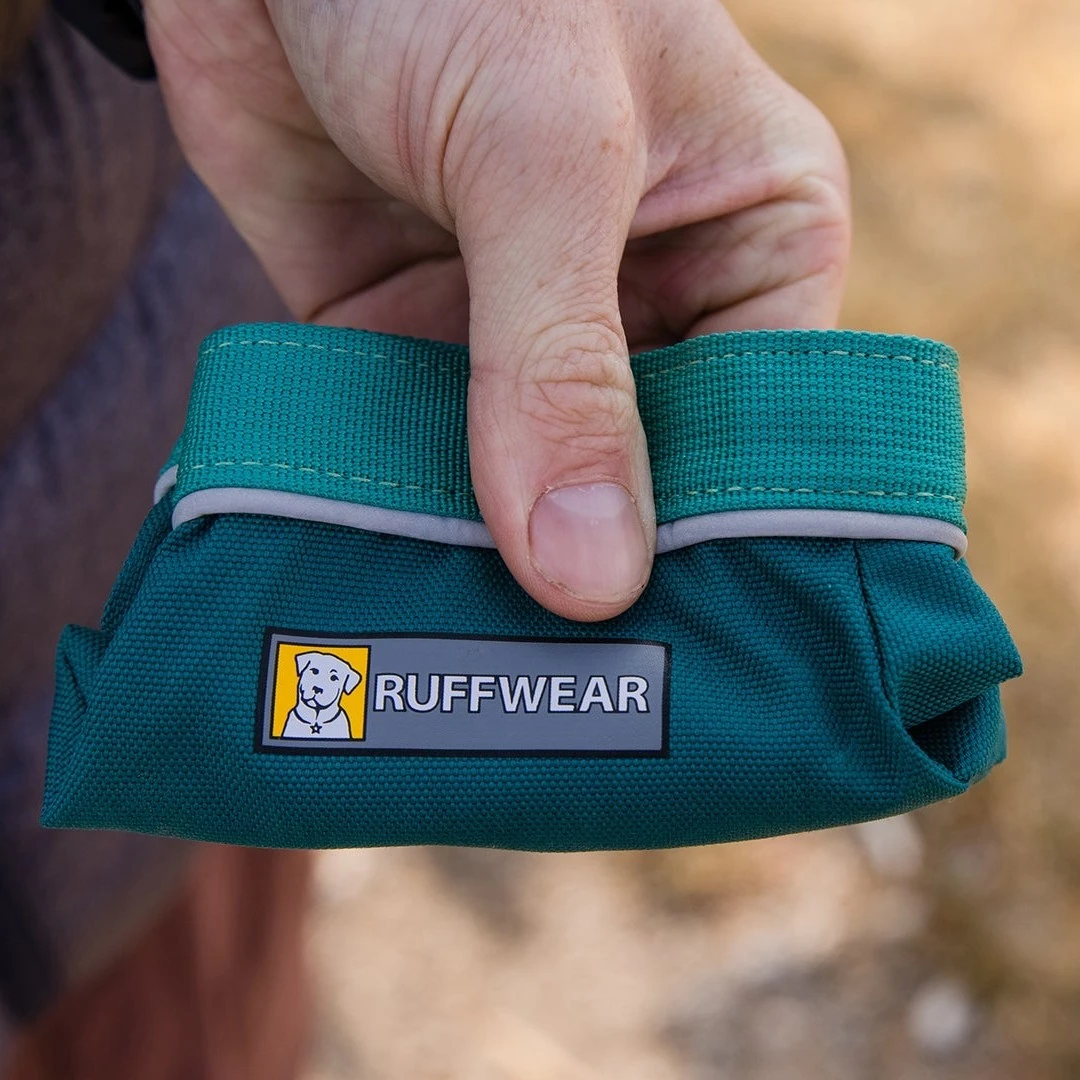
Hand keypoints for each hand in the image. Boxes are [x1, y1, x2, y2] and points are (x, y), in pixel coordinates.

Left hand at [144, 0, 848, 620]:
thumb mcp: (542, 151)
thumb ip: (560, 362)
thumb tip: (590, 573)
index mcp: (747, 242)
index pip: (765, 432)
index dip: (724, 541)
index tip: (677, 651)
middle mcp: (643, 300)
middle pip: (642, 479)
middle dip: (599, 568)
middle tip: (568, 692)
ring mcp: (518, 330)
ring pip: (522, 485)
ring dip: (489, 560)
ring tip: (473, 668)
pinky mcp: (405, 337)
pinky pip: (411, 453)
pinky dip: (396, 514)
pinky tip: (385, 586)